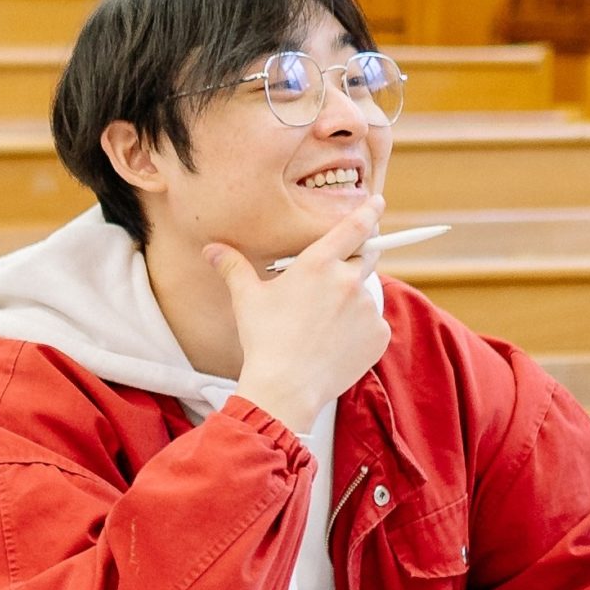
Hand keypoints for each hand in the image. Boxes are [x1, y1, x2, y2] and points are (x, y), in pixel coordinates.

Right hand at [204, 196, 391, 431]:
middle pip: (365, 258)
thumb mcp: (246, 299)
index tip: (376, 202)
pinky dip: (358, 331)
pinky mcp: (378, 335)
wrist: (286, 387)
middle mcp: (348, 280)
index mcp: (319, 263)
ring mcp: (366, 308)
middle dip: (354, 262)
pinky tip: (333, 345)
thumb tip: (211, 249)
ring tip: (321, 328)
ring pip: (364, 296)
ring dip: (349, 303)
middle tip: (330, 285)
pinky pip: (372, 325)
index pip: (353, 227)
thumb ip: (233, 267)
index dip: (368, 212)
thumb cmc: (264, 339)